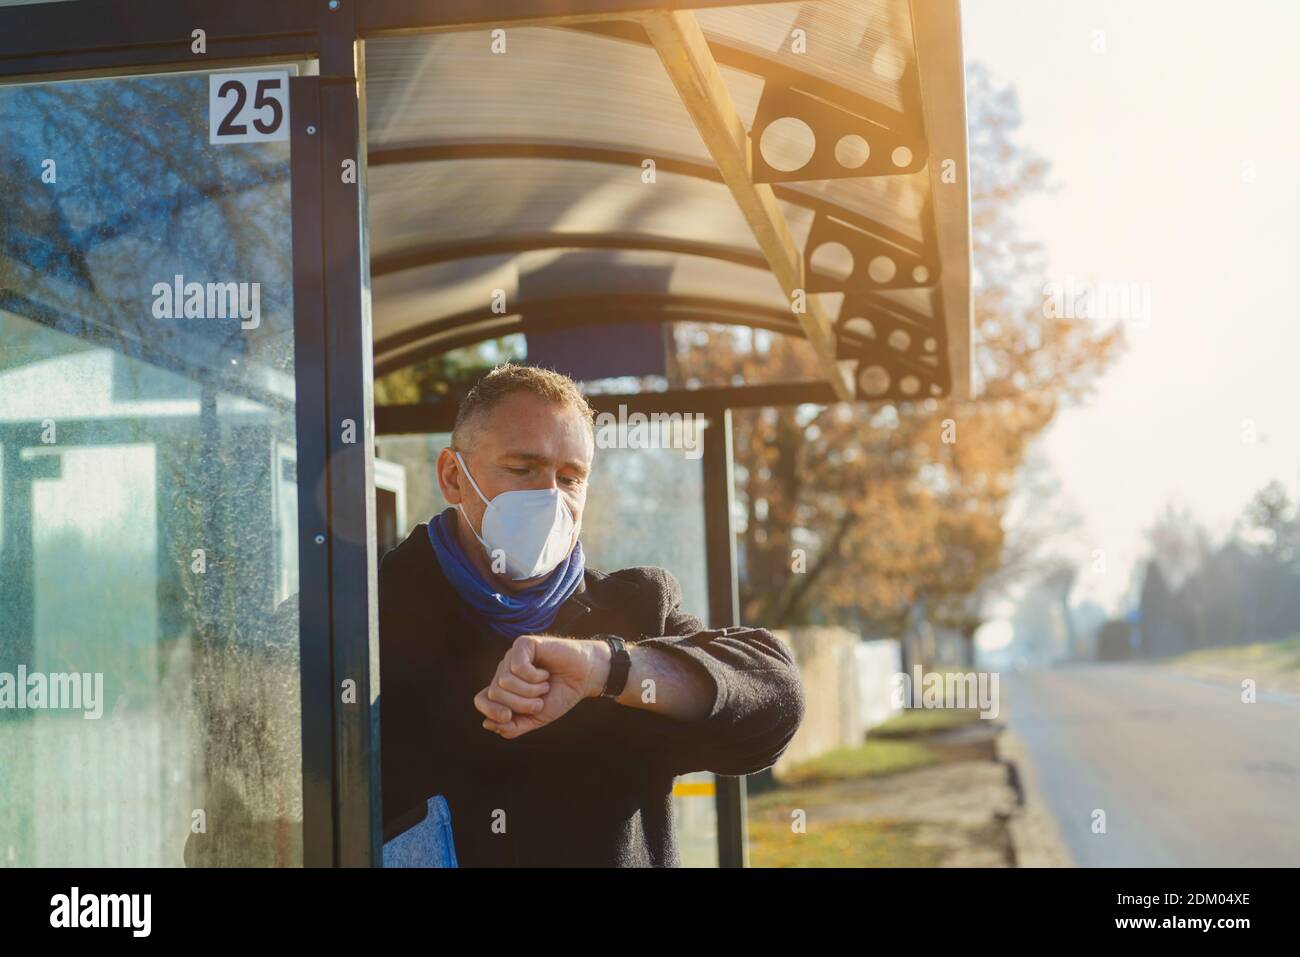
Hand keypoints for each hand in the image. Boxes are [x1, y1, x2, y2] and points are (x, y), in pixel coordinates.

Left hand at [475, 634, 610, 738]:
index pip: (481, 700)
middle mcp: (505, 671)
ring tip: (545, 686)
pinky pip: (517, 666)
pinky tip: (545, 673)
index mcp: (505, 690)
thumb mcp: (537, 718)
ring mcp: (512, 657)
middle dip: (520, 704)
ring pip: (504, 681)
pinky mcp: (523, 644)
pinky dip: (534, 676)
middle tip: (540, 700)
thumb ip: (514, 727)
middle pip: (495, 693)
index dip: (491, 711)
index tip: (509, 717)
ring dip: (530, 691)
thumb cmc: (561, 695)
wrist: (585, 677)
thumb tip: (487, 724)